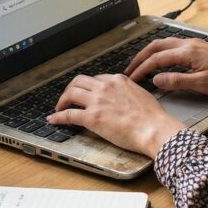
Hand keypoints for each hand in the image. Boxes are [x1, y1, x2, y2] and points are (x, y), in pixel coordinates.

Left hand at [47, 74, 184, 157]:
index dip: (88, 87)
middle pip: (79, 81)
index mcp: (118, 80)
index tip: (86, 93)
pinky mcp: (91, 117)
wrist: (153, 128)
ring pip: (71, 93)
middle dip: (71, 89)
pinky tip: (54, 120)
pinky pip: (68, 114)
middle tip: (68, 98)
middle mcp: (105, 87)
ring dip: (62, 100)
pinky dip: (58, 117)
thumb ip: (128, 92)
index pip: (97, 79)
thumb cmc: (152, 117)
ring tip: (59, 108)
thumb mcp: (141, 94)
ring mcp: (97, 101)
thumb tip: (124, 98)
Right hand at [125, 37, 207, 96]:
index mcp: (188, 52)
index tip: (132, 78)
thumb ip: (177, 81)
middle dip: (141, 57)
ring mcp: (194, 44)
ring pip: (165, 44)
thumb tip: (156, 80)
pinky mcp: (199, 48)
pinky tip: (160, 61)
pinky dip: (161, 52)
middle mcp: (189, 44)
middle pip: (157, 46)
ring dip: (150, 53)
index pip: (157, 58)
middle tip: (130, 70)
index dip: (142, 68)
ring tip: (140, 65)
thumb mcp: (202, 84)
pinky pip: (174, 46)